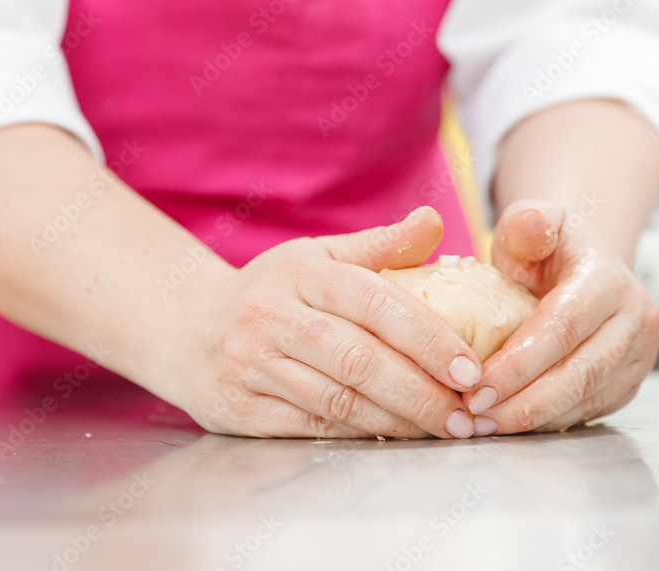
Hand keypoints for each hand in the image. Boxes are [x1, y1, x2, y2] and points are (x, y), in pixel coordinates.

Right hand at [178, 207, 482, 438]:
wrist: (188, 329)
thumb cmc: (271, 291)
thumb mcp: (317, 255)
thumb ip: (379, 246)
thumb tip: (435, 221)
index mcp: (301, 273)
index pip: (376, 303)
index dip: (428, 338)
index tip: (470, 368)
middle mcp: (271, 316)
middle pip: (360, 361)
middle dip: (422, 393)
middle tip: (466, 414)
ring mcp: (251, 364)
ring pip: (339, 401)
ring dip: (398, 421)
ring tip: (441, 429)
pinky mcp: (239, 408)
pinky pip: (311, 427)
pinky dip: (359, 435)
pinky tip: (393, 436)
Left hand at [462, 200, 658, 434]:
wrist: (582, 266)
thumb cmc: (544, 247)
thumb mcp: (530, 222)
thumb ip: (526, 221)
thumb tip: (531, 222)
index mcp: (608, 280)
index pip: (563, 328)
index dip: (520, 362)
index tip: (476, 386)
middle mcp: (635, 320)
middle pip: (578, 373)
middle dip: (522, 401)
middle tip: (474, 415)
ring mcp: (638, 357)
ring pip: (585, 399)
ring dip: (531, 418)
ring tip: (482, 425)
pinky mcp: (628, 384)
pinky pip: (587, 411)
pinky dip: (545, 422)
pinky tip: (507, 425)